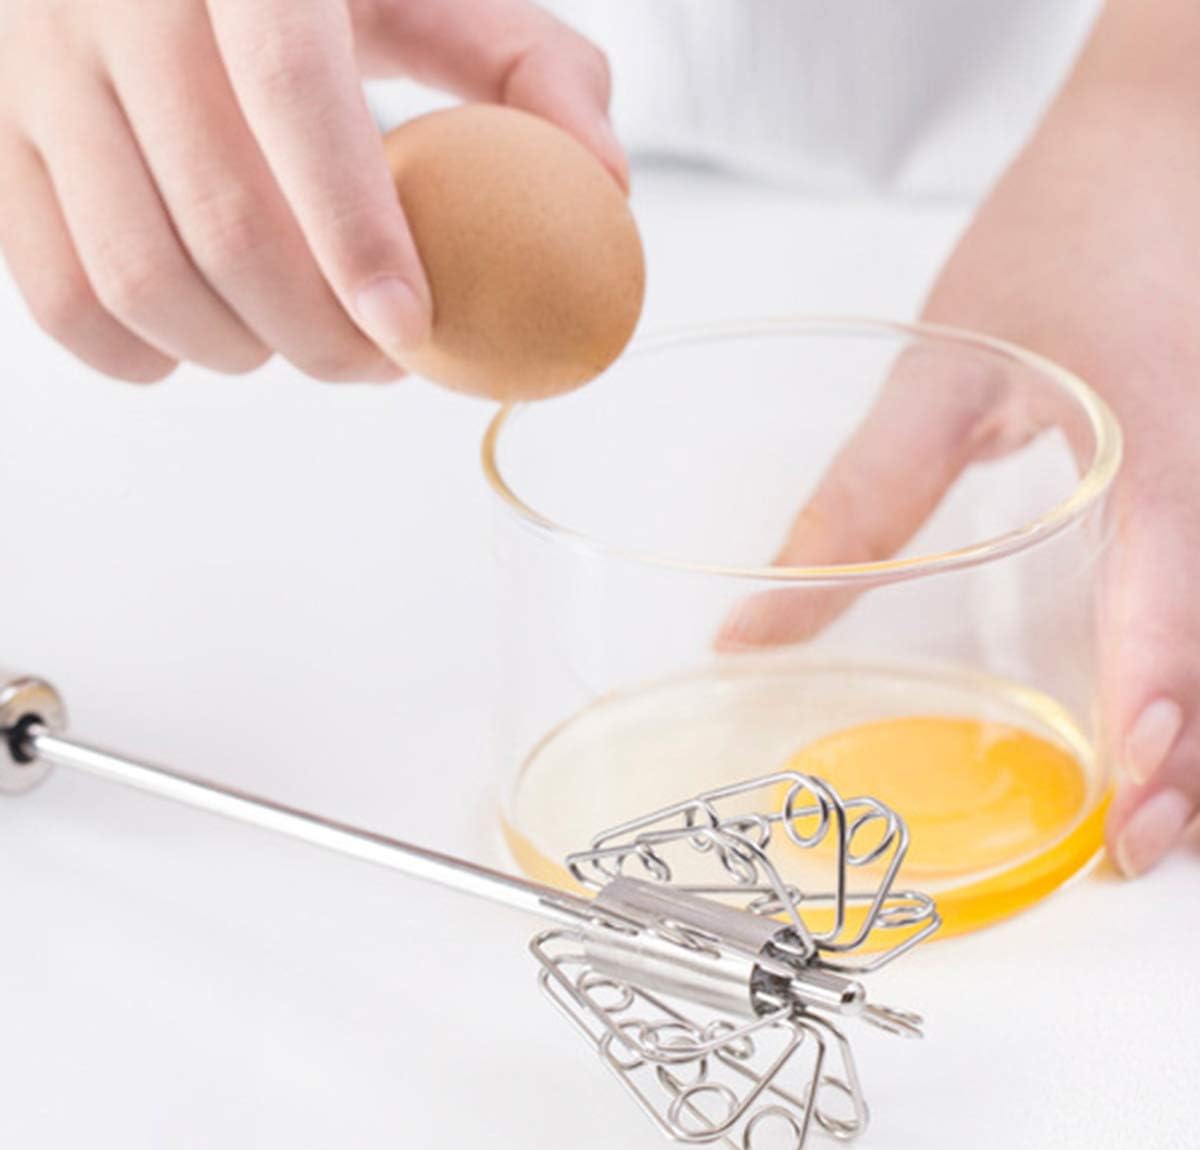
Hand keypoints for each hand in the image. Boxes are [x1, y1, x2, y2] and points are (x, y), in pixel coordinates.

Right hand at [0, 0, 624, 382]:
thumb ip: (528, 70)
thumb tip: (605, 188)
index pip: (292, 99)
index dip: (357, 236)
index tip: (414, 334)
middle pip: (218, 221)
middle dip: (317, 336)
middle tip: (377, 364)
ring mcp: (31, 69)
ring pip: (133, 274)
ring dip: (237, 353)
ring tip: (299, 348)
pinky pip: (53, 295)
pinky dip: (137, 357)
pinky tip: (206, 346)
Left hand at [719, 4, 1199, 876]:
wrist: (1159, 147)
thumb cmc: (1063, 241)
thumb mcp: (944, 370)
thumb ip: (861, 496)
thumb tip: (754, 626)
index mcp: (1161, 460)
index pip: (1177, 619)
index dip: (1163, 727)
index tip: (1127, 818)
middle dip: (1197, 767)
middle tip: (1134, 850)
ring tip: (1149, 811)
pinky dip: (1192, 665)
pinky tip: (1158, 710)